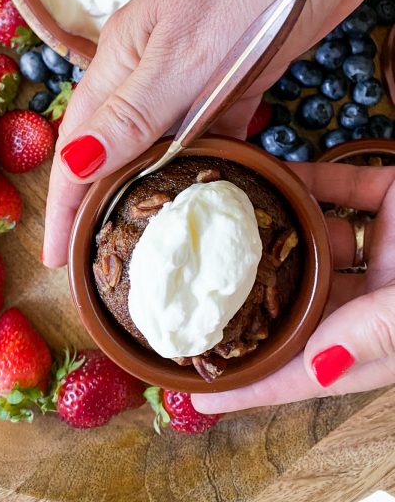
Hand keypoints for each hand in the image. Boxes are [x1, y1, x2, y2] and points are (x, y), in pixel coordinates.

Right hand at [42, 0, 392, 265]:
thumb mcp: (183, 51)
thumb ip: (133, 111)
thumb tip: (73, 167)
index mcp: (122, 60)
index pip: (79, 145)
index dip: (64, 203)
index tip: (54, 259)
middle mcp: (151, 69)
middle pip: (116, 148)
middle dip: (102, 205)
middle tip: (103, 264)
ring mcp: (195, 71)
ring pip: (167, 143)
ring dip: (158, 190)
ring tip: (155, 245)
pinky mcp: (238, 72)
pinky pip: (217, 129)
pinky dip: (215, 161)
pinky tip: (222, 190)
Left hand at [190, 162, 394, 411]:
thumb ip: (373, 335)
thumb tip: (319, 368)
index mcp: (380, 340)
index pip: (306, 373)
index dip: (254, 385)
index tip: (198, 392)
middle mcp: (378, 299)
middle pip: (301, 304)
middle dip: (250, 299)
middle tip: (192, 292)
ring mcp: (386, 249)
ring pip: (317, 243)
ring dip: (275, 231)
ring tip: (220, 221)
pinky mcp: (394, 200)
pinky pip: (340, 190)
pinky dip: (308, 183)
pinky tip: (271, 174)